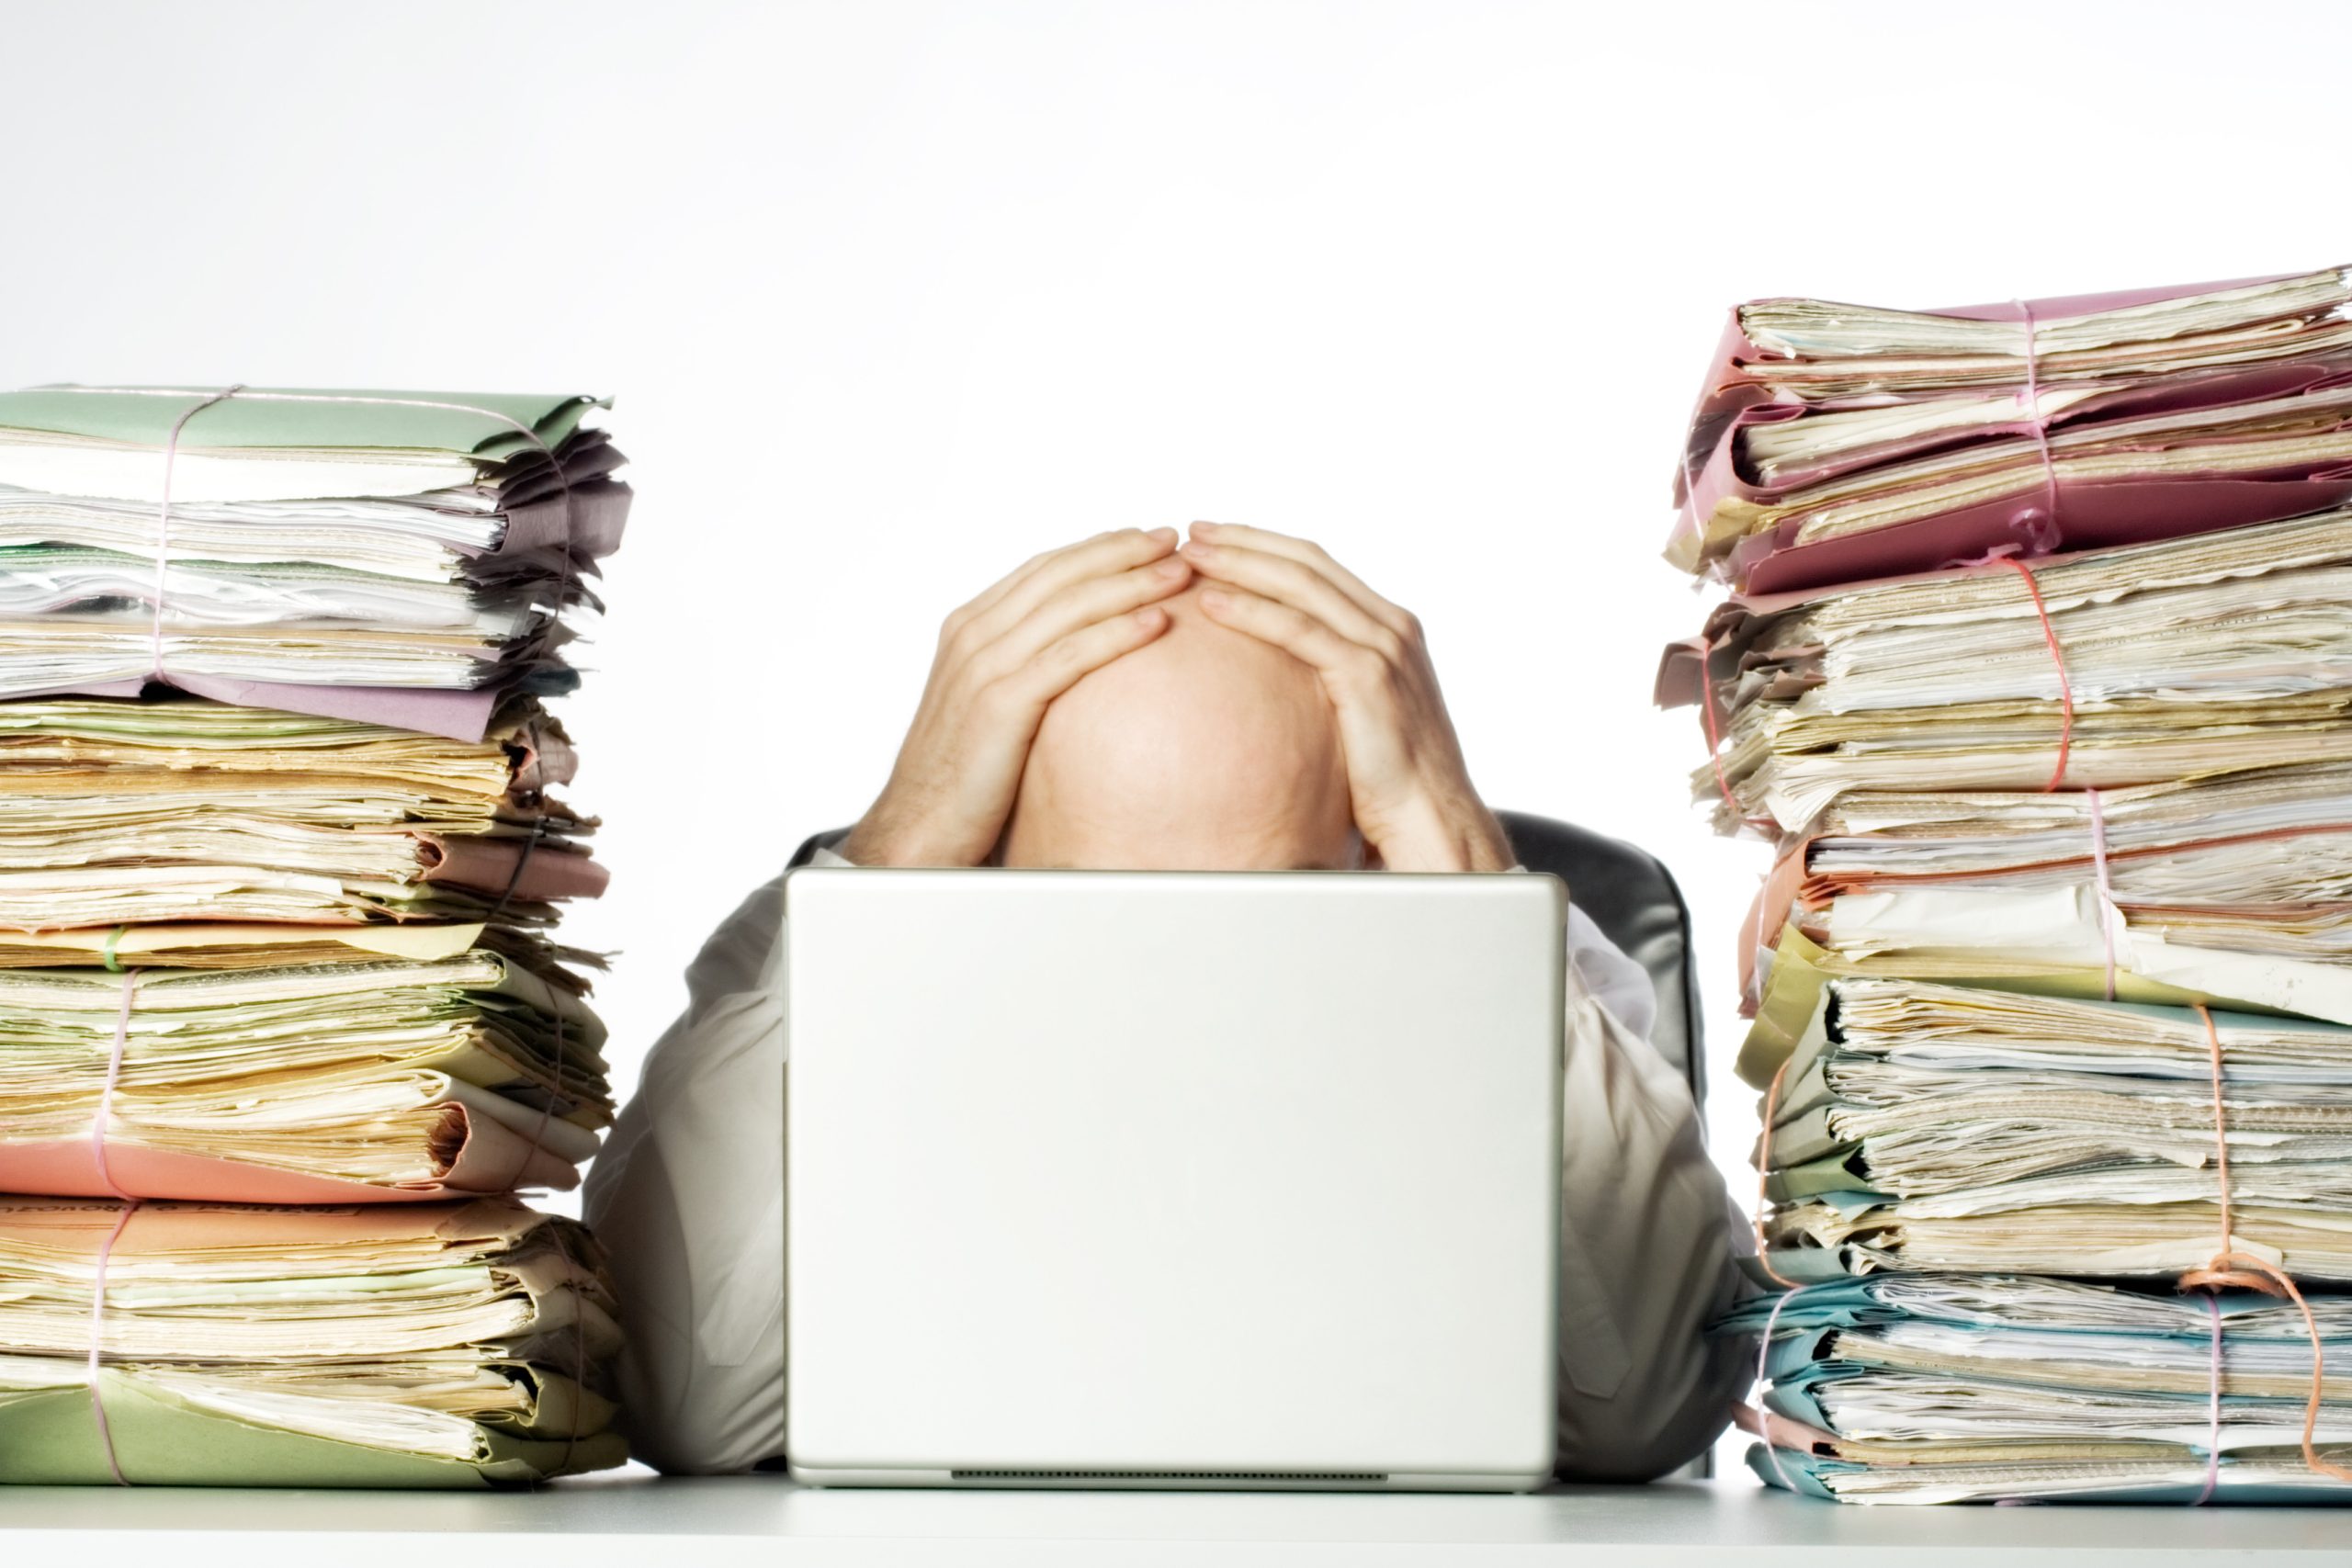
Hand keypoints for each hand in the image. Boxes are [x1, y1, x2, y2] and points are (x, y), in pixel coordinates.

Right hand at [841, 528, 1193, 865]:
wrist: (921, 824)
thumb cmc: (961, 773)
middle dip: (1122, 552)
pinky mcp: (1002, 703)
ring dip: (1132, 583)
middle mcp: (973, 635)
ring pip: (1071, 607)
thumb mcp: (989, 703)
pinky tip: (1158, 622)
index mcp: (969, 627)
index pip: (1043, 570)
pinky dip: (1118, 633)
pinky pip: (1071, 656)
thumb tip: (1075, 655)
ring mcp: (984, 666)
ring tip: (1178, 573)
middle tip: (1174, 539)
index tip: (1145, 539)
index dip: (1097, 549)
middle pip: (1060, 576)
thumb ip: (1022, 667)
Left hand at [1176, 521, 1512, 872]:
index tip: (1217, 537)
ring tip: (1191, 557)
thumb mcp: (1362, 715)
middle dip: (1246, 541)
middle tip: (1193, 531)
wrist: (1431, 817)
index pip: (1319, 567)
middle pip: (1307, 563)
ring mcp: (1382, 648)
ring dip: (1240, 564)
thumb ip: (1331, 681)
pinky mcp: (1367, 677)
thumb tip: (1280, 679)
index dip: (1265, 546)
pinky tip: (1212, 604)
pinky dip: (1251, 612)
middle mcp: (1391, 626)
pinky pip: (1298, 631)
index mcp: (1390, 627)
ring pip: (1300, 586)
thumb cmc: (1391, 780)